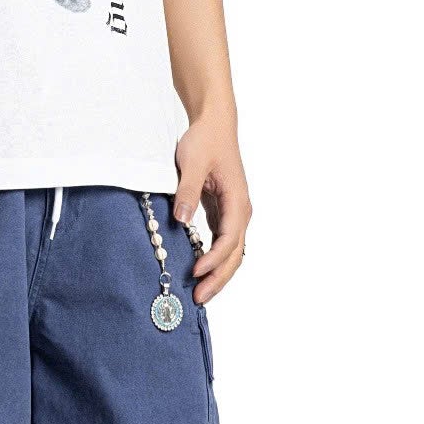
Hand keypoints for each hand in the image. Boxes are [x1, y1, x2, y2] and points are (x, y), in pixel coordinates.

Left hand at [171, 118, 250, 306]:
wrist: (214, 125)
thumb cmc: (205, 141)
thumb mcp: (192, 163)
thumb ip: (187, 192)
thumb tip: (182, 219)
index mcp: (238, 201)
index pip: (230, 239)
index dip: (214, 259)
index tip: (196, 271)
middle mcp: (241, 211)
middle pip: (235, 254)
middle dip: (219, 277)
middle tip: (199, 298)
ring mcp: (234, 214)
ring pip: (232, 252)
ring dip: (218, 273)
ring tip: (200, 294)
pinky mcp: (223, 213)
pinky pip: (223, 243)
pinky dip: (214, 260)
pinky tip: (199, 272)